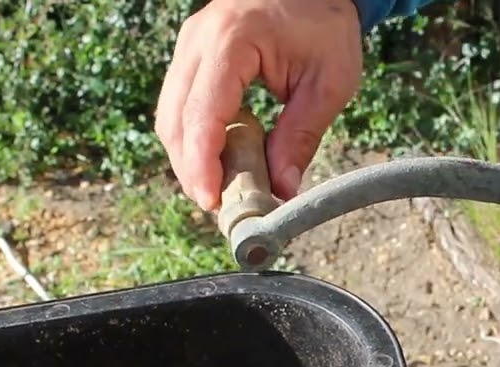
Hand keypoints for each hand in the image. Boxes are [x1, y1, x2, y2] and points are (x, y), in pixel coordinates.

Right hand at [155, 0, 363, 209]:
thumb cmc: (326, 27)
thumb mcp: (329, 83)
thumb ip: (301, 136)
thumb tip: (282, 189)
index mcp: (232, 40)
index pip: (203, 112)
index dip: (202, 163)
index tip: (212, 201)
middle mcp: (198, 40)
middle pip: (176, 119)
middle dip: (192, 169)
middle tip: (221, 206)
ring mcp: (190, 46)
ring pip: (171, 115)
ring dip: (190, 158)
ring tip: (222, 190)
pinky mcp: (193, 56)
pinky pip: (181, 105)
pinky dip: (195, 139)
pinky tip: (219, 162)